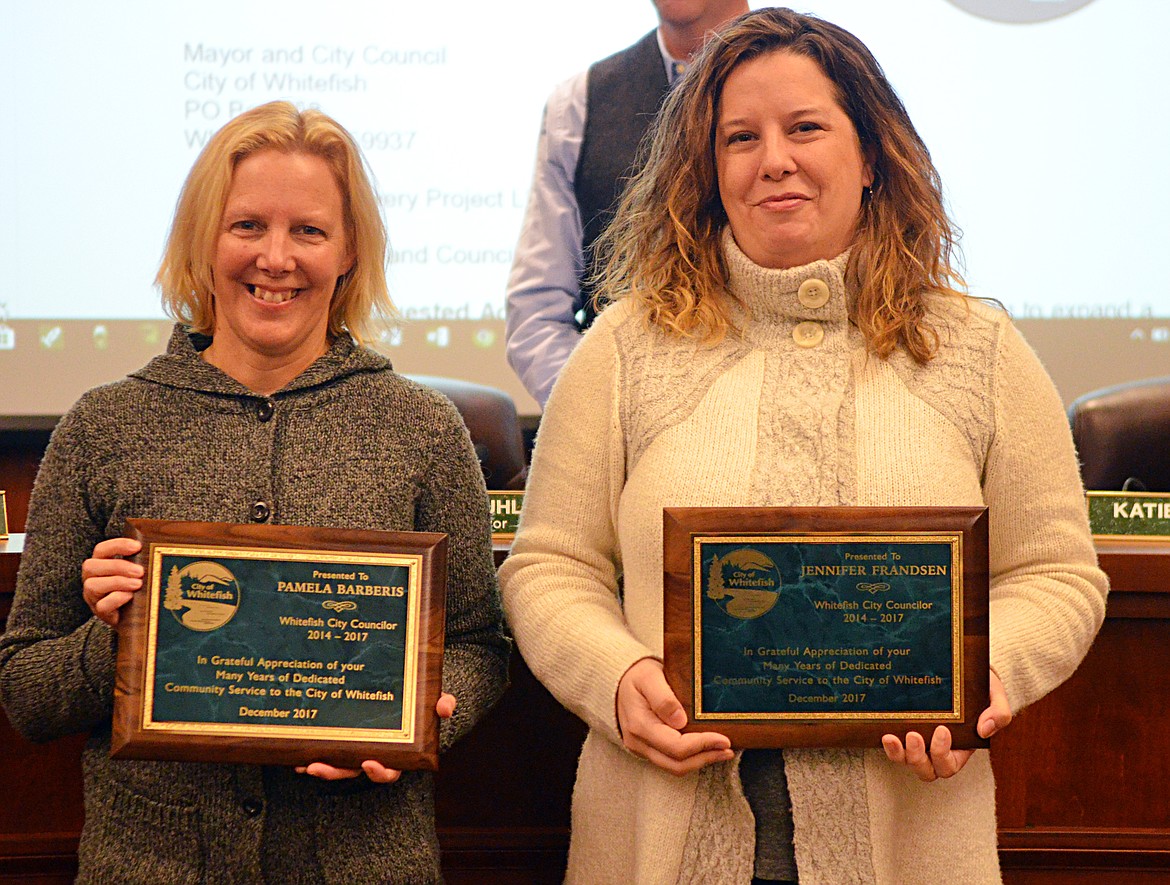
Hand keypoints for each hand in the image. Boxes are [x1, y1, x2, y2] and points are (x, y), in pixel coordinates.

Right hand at [81, 537, 143, 626]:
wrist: (136, 614)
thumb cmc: (136, 586)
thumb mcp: (137, 570)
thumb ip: (141, 558)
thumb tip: (156, 549)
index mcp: (101, 563)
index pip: (101, 549)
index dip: (117, 545)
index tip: (137, 546)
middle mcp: (92, 578)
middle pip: (91, 566)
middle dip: (117, 566)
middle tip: (139, 571)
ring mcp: (94, 596)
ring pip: (93, 585)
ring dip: (117, 582)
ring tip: (138, 584)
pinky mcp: (101, 612)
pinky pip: (102, 606)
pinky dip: (116, 599)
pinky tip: (130, 596)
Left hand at [297, 693, 456, 781]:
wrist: (412, 693)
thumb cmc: (424, 703)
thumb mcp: (437, 701)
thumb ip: (444, 704)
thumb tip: (445, 706)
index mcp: (399, 753)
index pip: (390, 770)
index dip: (379, 771)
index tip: (369, 763)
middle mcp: (375, 755)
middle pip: (354, 771)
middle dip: (335, 772)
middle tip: (317, 767)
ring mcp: (358, 749)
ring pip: (337, 765)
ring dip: (320, 766)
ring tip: (303, 763)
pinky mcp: (345, 739)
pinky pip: (328, 751)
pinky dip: (313, 753)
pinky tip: (297, 752)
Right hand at [616, 658, 733, 776]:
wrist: (617, 679)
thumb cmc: (636, 675)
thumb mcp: (649, 677)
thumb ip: (663, 698)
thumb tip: (680, 721)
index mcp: (640, 725)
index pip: (676, 746)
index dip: (703, 745)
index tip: (724, 738)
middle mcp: (638, 742)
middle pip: (677, 764)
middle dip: (706, 758)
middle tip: (728, 749)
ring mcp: (641, 748)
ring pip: (674, 767)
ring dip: (700, 761)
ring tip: (722, 751)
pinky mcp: (646, 749)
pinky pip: (670, 761)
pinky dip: (690, 758)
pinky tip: (705, 749)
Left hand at [881, 671, 1011, 781]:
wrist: (960, 666)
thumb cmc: (981, 685)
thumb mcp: (995, 695)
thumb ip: (999, 713)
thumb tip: (985, 730)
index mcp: (961, 747)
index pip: (949, 764)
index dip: (943, 754)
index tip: (942, 730)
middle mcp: (938, 748)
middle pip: (926, 770)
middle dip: (917, 758)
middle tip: (914, 735)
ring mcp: (919, 739)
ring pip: (906, 761)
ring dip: (898, 754)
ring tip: (891, 737)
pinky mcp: (904, 727)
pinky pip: (894, 745)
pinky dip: (887, 744)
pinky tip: (883, 731)